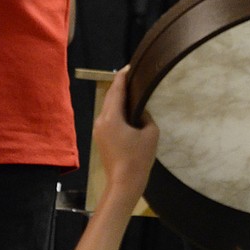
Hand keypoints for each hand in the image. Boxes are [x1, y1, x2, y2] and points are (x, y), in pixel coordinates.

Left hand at [93, 67, 158, 202]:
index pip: (117, 90)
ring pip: (107, 107)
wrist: (124, 182)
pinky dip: (116, 109)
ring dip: (117, 98)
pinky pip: (108, 117)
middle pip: (109, 96)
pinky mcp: (100, 137)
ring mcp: (99, 129)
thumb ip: (146, 116)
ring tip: (131, 91)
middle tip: (131, 75)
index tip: (129, 66)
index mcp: (112, 117)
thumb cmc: (139, 158)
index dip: (123, 77)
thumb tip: (140, 111)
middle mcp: (102, 120)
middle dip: (119, 85)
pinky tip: (126, 110)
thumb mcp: (151, 133)